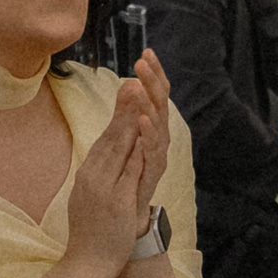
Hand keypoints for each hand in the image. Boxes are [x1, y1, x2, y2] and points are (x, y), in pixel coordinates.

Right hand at [67, 96, 154, 277]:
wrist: (85, 264)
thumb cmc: (91, 231)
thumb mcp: (90, 195)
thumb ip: (100, 172)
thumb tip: (109, 152)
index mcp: (89, 174)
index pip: (104, 138)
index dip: (117, 112)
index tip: (127, 87)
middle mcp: (93, 178)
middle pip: (110, 138)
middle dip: (123, 108)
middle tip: (132, 81)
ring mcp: (104, 190)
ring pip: (119, 151)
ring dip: (130, 122)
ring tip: (139, 98)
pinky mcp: (116, 205)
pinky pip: (129, 174)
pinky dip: (137, 153)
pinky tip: (146, 137)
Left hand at [122, 49, 174, 224]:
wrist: (117, 224)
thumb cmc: (122, 181)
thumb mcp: (122, 140)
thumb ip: (126, 114)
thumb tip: (129, 82)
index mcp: (149, 129)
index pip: (154, 96)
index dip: (153, 75)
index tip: (147, 52)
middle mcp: (156, 141)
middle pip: (159, 106)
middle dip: (153, 82)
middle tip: (144, 61)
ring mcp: (155, 159)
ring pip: (158, 127)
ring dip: (150, 104)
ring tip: (140, 86)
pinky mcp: (151, 176)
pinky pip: (153, 153)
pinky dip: (149, 135)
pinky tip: (143, 120)